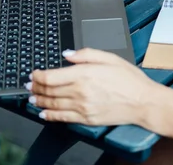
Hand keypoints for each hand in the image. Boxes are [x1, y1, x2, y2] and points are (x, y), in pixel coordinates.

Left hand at [27, 49, 156, 125]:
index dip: (38, 76)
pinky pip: (62, 118)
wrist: (143, 102)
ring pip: (52, 104)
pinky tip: (44, 113)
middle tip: (29, 86)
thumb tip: (67, 54)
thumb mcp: (110, 58)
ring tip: (32, 99)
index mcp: (84, 74)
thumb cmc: (130, 79)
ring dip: (39, 101)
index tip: (33, 74)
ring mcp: (82, 107)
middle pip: (49, 91)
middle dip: (36, 88)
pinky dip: (50, 115)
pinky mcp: (86, 119)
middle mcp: (79, 91)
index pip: (51, 77)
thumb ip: (86, 54)